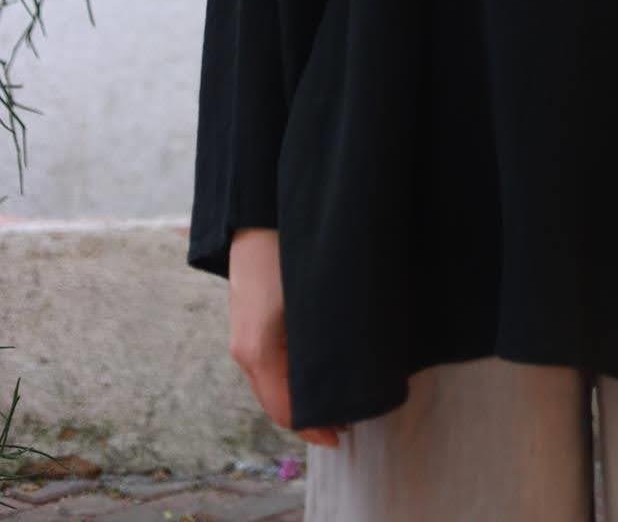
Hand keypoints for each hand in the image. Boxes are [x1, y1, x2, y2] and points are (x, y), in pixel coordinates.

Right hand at [228, 228, 346, 448]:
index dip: (314, 427)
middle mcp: (245, 349)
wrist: (257, 209)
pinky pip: (269, 360)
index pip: (285, 409)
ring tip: (337, 394)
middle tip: (348, 417)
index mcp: (257, 351)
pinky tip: (315, 365)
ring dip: (300, 393)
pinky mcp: (248, 318)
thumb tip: (348, 375)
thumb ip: (325, 341)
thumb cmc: (287, 250)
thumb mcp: (312, 300)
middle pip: (277, 399)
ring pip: (272, 380)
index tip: (343, 434)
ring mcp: (243, 334)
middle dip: (309, 414)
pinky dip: (291, 372)